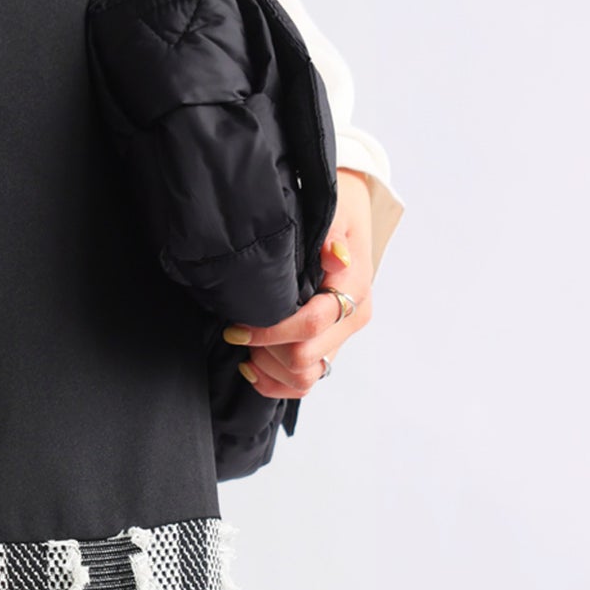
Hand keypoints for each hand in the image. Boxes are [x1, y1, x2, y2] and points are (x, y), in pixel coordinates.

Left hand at [221, 167, 373, 400]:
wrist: (347, 211)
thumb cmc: (337, 208)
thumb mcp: (334, 212)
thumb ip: (331, 236)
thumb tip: (337, 258)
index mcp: (353, 288)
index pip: (310, 326)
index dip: (270, 331)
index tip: (235, 326)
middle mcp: (352, 316)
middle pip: (306, 359)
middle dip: (266, 350)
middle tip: (236, 330)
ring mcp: (342, 334)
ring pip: (307, 376)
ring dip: (270, 368)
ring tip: (245, 345)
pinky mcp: (330, 343)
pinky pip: (307, 380)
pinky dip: (278, 381)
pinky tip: (252, 366)